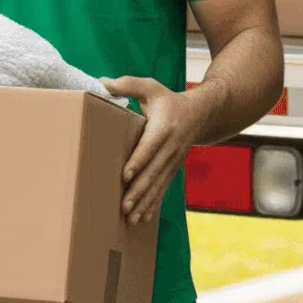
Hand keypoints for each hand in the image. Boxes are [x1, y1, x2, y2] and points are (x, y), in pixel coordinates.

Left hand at [100, 76, 209, 225]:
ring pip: (158, 184)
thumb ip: (127, 84)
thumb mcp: (150, 87)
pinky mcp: (173, 168)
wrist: (201, 113)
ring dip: (145, 202)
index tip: (125, 175)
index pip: (149, 146)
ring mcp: (174, 160)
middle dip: (139, 190)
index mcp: (164, 126)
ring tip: (130, 218)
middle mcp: (171, 146)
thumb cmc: (168, 99)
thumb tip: (102, 83)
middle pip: (153, 171)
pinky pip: (163, 188)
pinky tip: (144, 218)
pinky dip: (154, 203)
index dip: (138, 161)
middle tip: (123, 206)